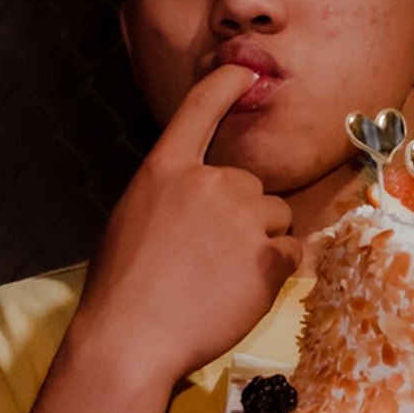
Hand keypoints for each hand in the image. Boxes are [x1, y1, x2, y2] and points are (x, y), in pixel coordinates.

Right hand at [72, 64, 301, 383]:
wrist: (131, 340)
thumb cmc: (122, 290)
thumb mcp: (132, 219)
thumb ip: (171, 195)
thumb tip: (198, 198)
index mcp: (165, 170)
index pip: (199, 110)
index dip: (225, 85)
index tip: (244, 72)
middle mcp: (208, 183)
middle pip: (251, 185)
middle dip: (242, 216)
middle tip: (208, 259)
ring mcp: (242, 218)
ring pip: (274, 217)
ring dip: (260, 242)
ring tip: (220, 279)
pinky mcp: (268, 256)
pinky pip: (291, 250)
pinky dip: (276, 270)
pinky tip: (240, 291)